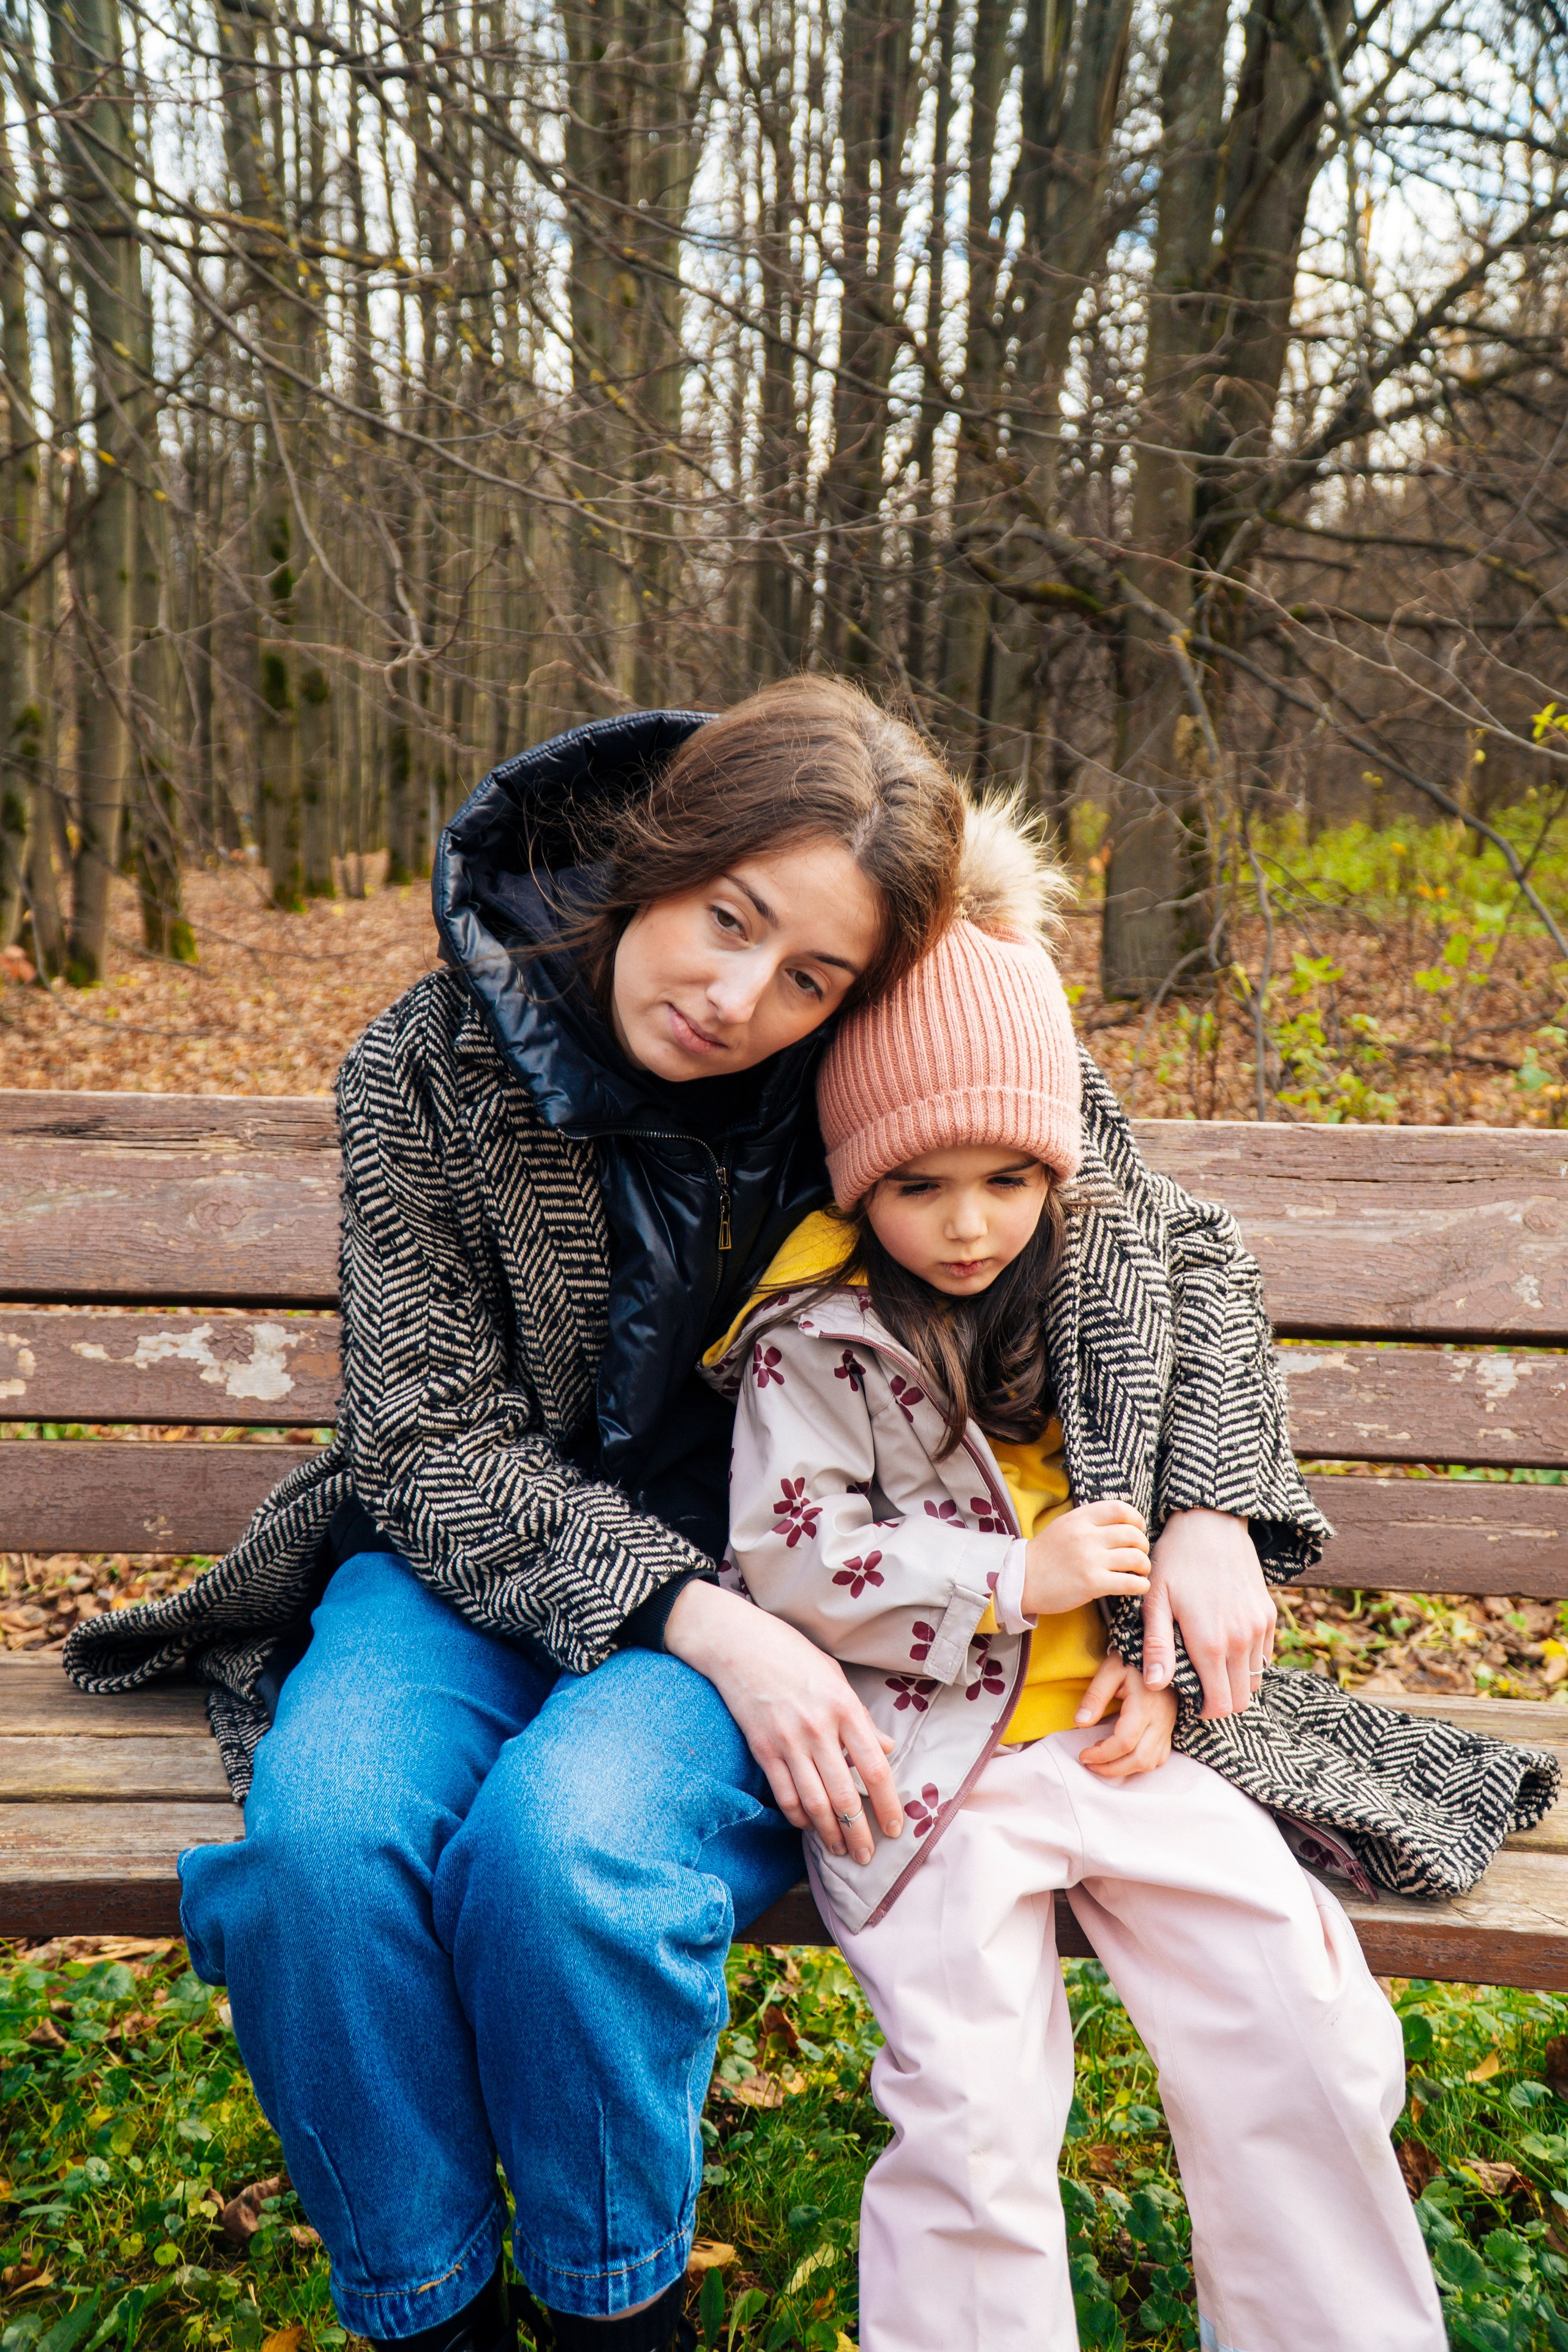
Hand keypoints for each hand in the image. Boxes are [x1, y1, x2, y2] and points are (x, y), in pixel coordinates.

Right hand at [663, 1580, 902, 1863]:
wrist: (738, 1643)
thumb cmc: (792, 1654)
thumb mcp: (835, 1676)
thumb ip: (861, 1717)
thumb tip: (888, 1748)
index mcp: (844, 1708)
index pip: (875, 1768)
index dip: (888, 1804)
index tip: (895, 1828)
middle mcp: (819, 1729)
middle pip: (845, 1795)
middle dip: (859, 1833)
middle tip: (867, 1856)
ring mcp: (788, 1741)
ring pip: (814, 1802)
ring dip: (830, 1834)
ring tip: (841, 1851)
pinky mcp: (762, 1749)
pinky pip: (784, 1793)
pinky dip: (797, 1816)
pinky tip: (807, 1826)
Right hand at [1021, 1500, 1149, 1618]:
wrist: (1021, 1580)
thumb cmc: (1046, 1555)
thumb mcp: (1065, 1525)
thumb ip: (1091, 1521)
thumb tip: (1124, 1523)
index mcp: (1080, 1518)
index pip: (1120, 1509)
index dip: (1136, 1519)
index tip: (1138, 1529)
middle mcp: (1086, 1536)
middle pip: (1133, 1534)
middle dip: (1143, 1545)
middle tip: (1139, 1555)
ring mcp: (1090, 1560)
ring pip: (1136, 1558)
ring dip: (1144, 1566)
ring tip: (1140, 1571)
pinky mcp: (1092, 1584)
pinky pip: (1130, 1583)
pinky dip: (1141, 1585)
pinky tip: (1138, 1587)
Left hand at [1074, 1653, 1175, 1778]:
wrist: (1160, 1653)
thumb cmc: (1131, 1660)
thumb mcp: (1109, 1670)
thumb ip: (1095, 1697)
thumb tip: (1080, 1723)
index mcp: (1144, 1705)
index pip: (1124, 1742)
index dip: (1102, 1755)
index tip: (1084, 1755)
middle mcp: (1160, 1720)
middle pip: (1139, 1759)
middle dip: (1111, 1768)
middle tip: (1090, 1763)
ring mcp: (1167, 1726)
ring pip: (1150, 1763)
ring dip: (1125, 1769)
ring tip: (1103, 1760)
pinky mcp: (1169, 1729)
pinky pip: (1160, 1758)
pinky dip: (1141, 1764)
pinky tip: (1124, 1756)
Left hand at [1141, 1508, 1273, 1718]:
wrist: (1211, 1524)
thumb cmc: (1174, 1562)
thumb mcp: (1155, 1601)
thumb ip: (1157, 1646)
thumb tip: (1155, 1686)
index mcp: (1210, 1642)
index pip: (1219, 1704)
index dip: (1205, 1711)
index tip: (1190, 1700)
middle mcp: (1241, 1640)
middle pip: (1241, 1699)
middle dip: (1221, 1701)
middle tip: (1199, 1686)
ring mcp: (1259, 1628)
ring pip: (1255, 1680)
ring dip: (1236, 1681)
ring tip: (1211, 1666)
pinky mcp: (1269, 1615)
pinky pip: (1265, 1656)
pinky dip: (1249, 1661)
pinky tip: (1226, 1646)